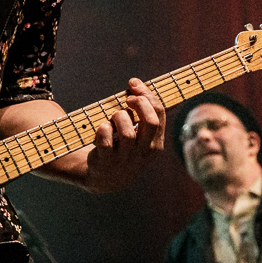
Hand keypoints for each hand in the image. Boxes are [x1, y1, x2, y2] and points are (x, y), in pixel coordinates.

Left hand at [85, 78, 165, 193]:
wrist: (106, 178)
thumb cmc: (124, 148)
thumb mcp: (141, 136)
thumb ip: (146, 114)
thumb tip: (141, 85)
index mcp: (155, 144)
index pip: (159, 113)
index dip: (147, 95)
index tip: (133, 85)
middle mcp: (143, 152)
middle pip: (150, 122)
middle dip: (139, 103)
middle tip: (127, 99)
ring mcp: (125, 158)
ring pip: (127, 132)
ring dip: (118, 117)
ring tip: (113, 117)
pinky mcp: (106, 161)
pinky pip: (106, 141)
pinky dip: (103, 129)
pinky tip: (102, 128)